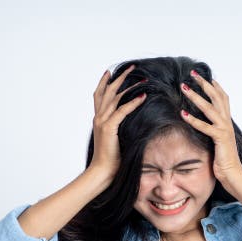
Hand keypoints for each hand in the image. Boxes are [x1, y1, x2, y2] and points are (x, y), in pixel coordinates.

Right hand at [89, 64, 146, 181]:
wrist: (102, 172)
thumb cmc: (111, 160)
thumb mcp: (116, 140)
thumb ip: (120, 129)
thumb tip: (133, 124)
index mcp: (98, 120)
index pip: (99, 95)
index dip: (104, 82)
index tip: (110, 72)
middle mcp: (98, 117)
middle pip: (107, 91)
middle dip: (119, 77)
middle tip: (132, 67)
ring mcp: (102, 122)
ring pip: (115, 97)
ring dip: (129, 85)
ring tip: (142, 78)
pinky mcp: (109, 128)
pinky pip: (122, 111)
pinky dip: (133, 102)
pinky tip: (143, 96)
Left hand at [179, 70, 241, 183]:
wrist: (233, 173)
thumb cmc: (224, 160)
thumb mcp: (218, 142)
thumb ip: (213, 131)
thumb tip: (206, 127)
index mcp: (227, 122)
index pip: (223, 99)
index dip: (216, 87)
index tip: (208, 78)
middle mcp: (227, 122)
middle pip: (216, 97)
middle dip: (204, 84)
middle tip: (193, 73)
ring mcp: (224, 129)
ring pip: (209, 108)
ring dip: (195, 96)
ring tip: (184, 87)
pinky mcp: (220, 138)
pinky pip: (205, 126)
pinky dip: (193, 119)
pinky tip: (182, 113)